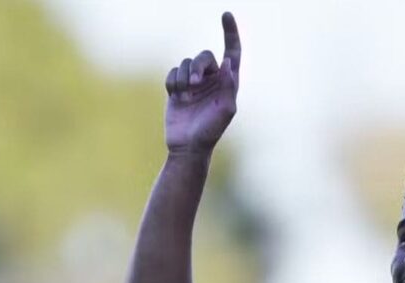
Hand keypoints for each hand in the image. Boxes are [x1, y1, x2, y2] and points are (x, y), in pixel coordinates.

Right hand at [164, 12, 240, 154]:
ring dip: (184, 78)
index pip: (231, 53)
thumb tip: (229, 62)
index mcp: (227, 84)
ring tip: (185, 95)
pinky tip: (176, 98)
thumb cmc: (210, 132)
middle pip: (204, 56)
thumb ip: (229, 86)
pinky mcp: (177, 88)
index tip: (226, 15)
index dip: (230, 33)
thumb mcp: (226, 111)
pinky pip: (172, 73)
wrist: (188, 147)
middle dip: (197, 66)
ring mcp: (193, 83)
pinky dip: (173, 83)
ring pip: (185, 63)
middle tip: (194, 83)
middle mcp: (211, 80)